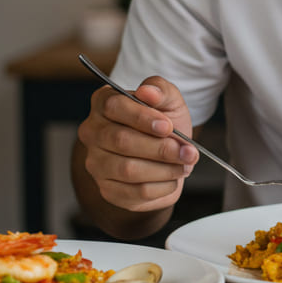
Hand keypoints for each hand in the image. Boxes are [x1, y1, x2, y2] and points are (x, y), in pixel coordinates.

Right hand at [77, 76, 197, 212]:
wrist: (168, 155)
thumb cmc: (165, 124)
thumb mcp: (170, 101)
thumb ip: (161, 90)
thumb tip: (148, 92)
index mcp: (104, 103)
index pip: (114, 107)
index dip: (142, 118)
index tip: (168, 126)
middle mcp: (93, 133)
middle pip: (121, 141)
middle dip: (160, 148)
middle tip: (188, 151)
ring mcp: (96, 163)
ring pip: (128, 169)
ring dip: (164, 169)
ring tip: (184, 164)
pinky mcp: (108, 190)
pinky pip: (135, 192)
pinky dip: (161, 187)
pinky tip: (172, 179)